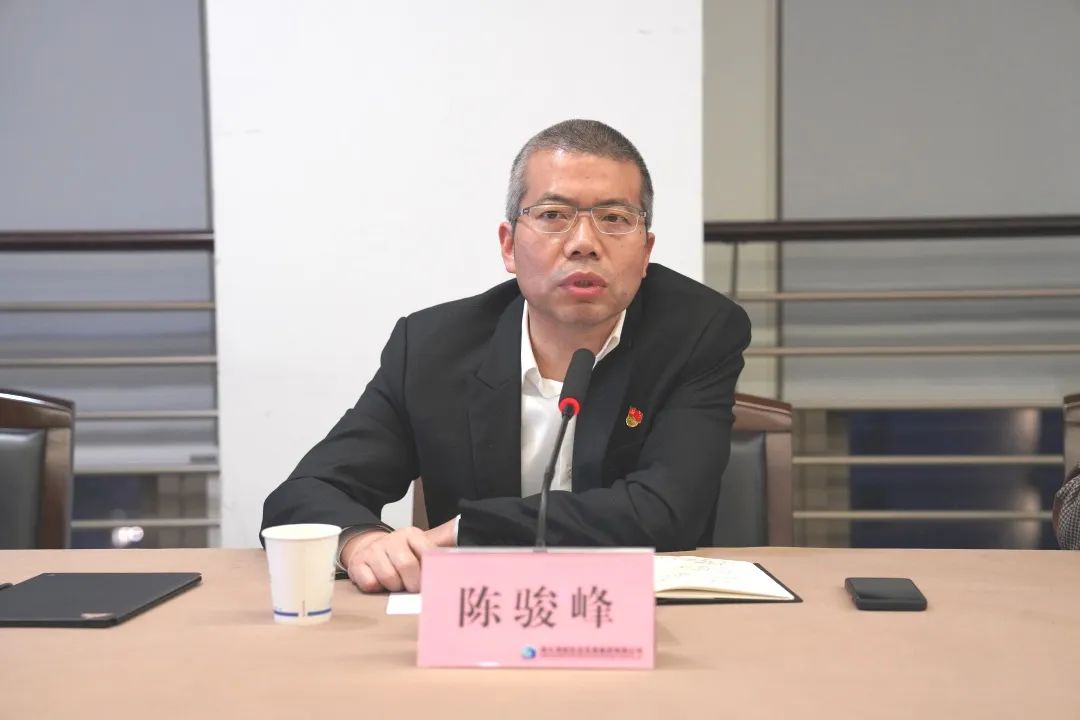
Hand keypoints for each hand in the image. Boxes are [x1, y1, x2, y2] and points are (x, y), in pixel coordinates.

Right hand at [342, 519, 456, 592]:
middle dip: (412, 583)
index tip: (434, 582)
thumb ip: (435, 556)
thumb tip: (454, 563)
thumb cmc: (401, 555)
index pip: (427, 552)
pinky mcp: (358, 563)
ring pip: (388, 577)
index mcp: (412, 535)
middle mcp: (392, 539)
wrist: (368, 548)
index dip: (430, 571)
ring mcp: (374, 550)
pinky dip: (376, 588)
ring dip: (394, 587)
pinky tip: (379, 583)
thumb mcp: (418, 550)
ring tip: (396, 584)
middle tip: (413, 588)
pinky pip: (370, 583)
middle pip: (406, 565)